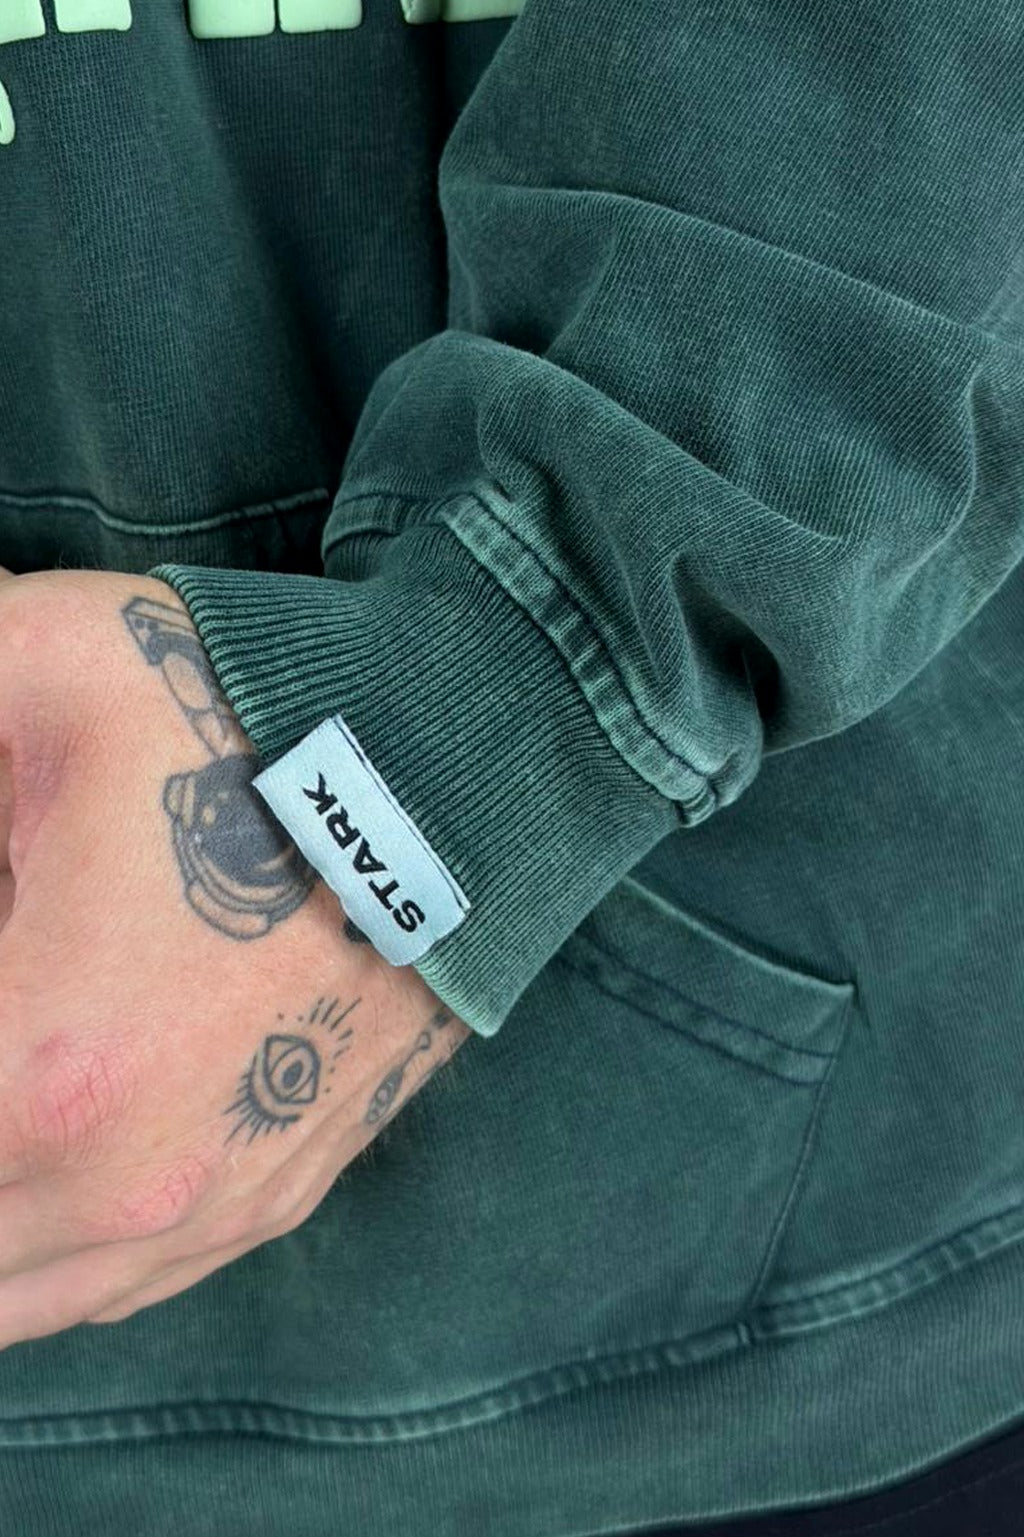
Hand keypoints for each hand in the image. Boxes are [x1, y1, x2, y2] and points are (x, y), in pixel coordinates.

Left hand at [0, 567, 470, 1343]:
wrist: (468, 763)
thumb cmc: (254, 714)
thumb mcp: (26, 668)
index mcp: (40, 1071)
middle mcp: (128, 1182)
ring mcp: (214, 1206)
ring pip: (8, 1301)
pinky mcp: (278, 1192)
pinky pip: (108, 1289)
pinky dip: (30, 1263)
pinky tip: (23, 1191)